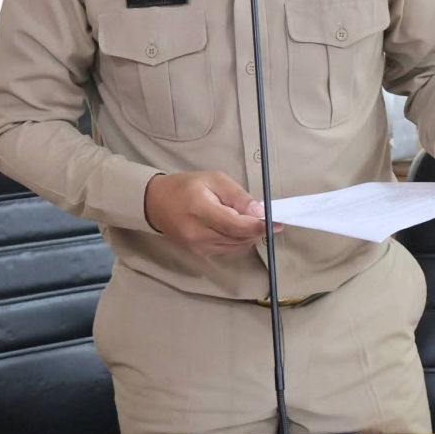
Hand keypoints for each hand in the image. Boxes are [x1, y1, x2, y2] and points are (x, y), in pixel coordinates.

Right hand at [144, 171, 281, 256]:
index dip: (259, 226)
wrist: (156, 203)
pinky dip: (238, 240)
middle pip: (238, 238)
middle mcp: (198, 234)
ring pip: (235, 247)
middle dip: (258, 230)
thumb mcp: (214, 179)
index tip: (278, 222)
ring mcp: (198, 247)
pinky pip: (227, 249)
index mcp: (200, 210)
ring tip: (252, 221)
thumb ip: (237, 196)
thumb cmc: (186, 186)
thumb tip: (259, 213)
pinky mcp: (199, 254)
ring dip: (249, 236)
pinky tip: (238, 228)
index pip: (236, 225)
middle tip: (271, 220)